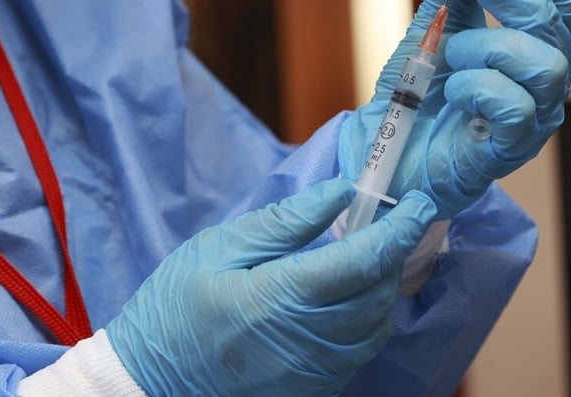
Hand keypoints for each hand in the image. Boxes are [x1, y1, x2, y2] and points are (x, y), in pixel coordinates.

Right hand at [106, 178, 435, 394]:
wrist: (152, 383)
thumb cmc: (174, 308)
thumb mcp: (218, 249)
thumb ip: (285, 223)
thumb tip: (340, 194)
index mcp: (280, 297)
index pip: (363, 260)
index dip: (399, 228)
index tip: (419, 203)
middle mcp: (308, 341)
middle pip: (378, 292)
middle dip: (393, 252)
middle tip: (388, 221)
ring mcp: (314, 373)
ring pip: (376, 324)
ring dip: (382, 286)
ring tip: (366, 257)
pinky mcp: (314, 391)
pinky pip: (359, 351)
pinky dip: (366, 318)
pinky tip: (346, 298)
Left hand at [340, 0, 570, 219]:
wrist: (387, 153)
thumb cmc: (420, 93)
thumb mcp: (433, 24)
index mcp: (539, 46)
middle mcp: (547, 80)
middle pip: (553, 17)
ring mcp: (534, 116)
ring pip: (542, 62)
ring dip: (485, 43)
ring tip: (448, 51)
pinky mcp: (510, 148)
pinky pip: (515, 106)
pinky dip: (478, 86)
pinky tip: (453, 92)